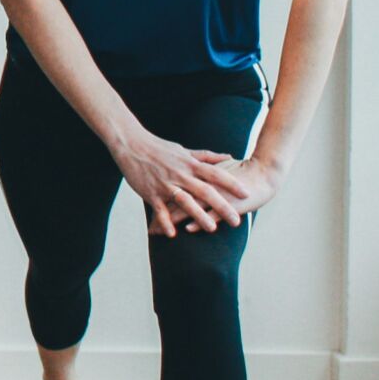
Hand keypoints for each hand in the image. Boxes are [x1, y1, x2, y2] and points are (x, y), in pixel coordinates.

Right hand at [113, 131, 252, 236]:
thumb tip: (228, 156)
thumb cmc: (159, 147)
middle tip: (236, 221)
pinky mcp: (151, 193)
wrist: (132, 144)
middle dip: (222, 206)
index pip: (216, 174)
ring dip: (199, 215)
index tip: (246, 194)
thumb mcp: (185, 150)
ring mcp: (166, 184)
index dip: (232, 184)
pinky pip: (160, 209)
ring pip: (185, 201)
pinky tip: (173, 234)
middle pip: (205, 191)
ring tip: (212, 228)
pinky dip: (165, 221)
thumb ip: (207, 156)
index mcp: (190, 164)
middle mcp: (181, 175)